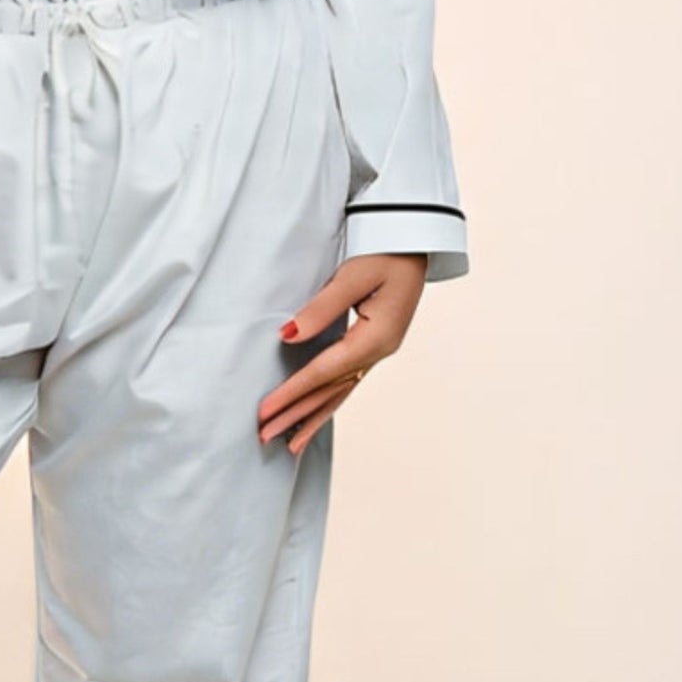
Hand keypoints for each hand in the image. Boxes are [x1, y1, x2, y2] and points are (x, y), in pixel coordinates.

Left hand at [257, 253, 426, 453]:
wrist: (417, 237)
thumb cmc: (386, 249)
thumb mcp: (352, 275)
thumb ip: (320, 309)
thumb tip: (288, 337)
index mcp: (376, 337)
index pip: (324, 372)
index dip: (292, 393)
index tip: (265, 412)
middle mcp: (380, 351)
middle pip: (331, 390)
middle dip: (296, 415)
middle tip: (264, 436)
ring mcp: (380, 350)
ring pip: (341, 391)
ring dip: (312, 416)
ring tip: (289, 443)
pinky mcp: (376, 344)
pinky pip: (348, 380)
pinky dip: (328, 400)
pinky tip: (315, 415)